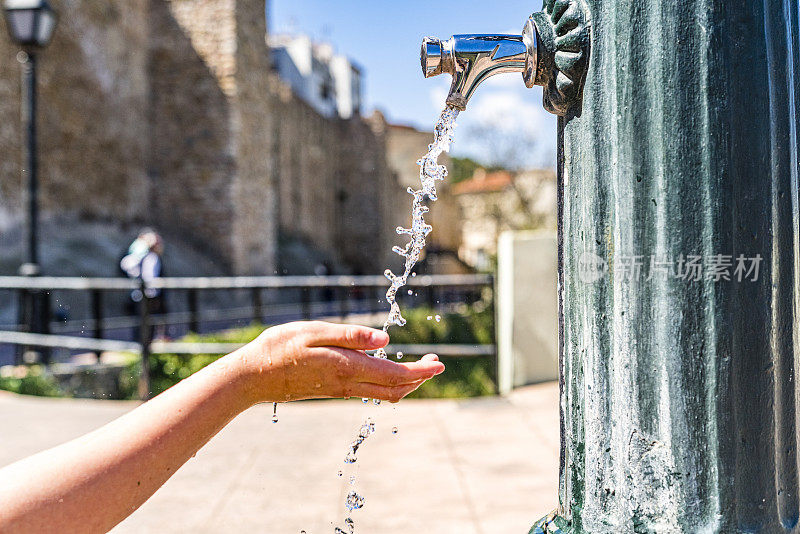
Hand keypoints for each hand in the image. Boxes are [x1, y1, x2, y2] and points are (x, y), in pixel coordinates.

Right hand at [233, 321, 444, 403]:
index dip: (421, 371)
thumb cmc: (280, 348)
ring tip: (420, 366)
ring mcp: (340, 389)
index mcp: (347, 367)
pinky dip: (388, 383)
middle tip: (437, 363)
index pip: (394, 375)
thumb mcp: (314, 331)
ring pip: (383, 393)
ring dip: (406, 382)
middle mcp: (347, 383)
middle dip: (419, 378)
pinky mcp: (333, 389)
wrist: (253, 377)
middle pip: (394, 389)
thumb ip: (351, 335)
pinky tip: (388, 369)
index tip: (440, 363)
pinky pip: (369, 391)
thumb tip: (386, 340)